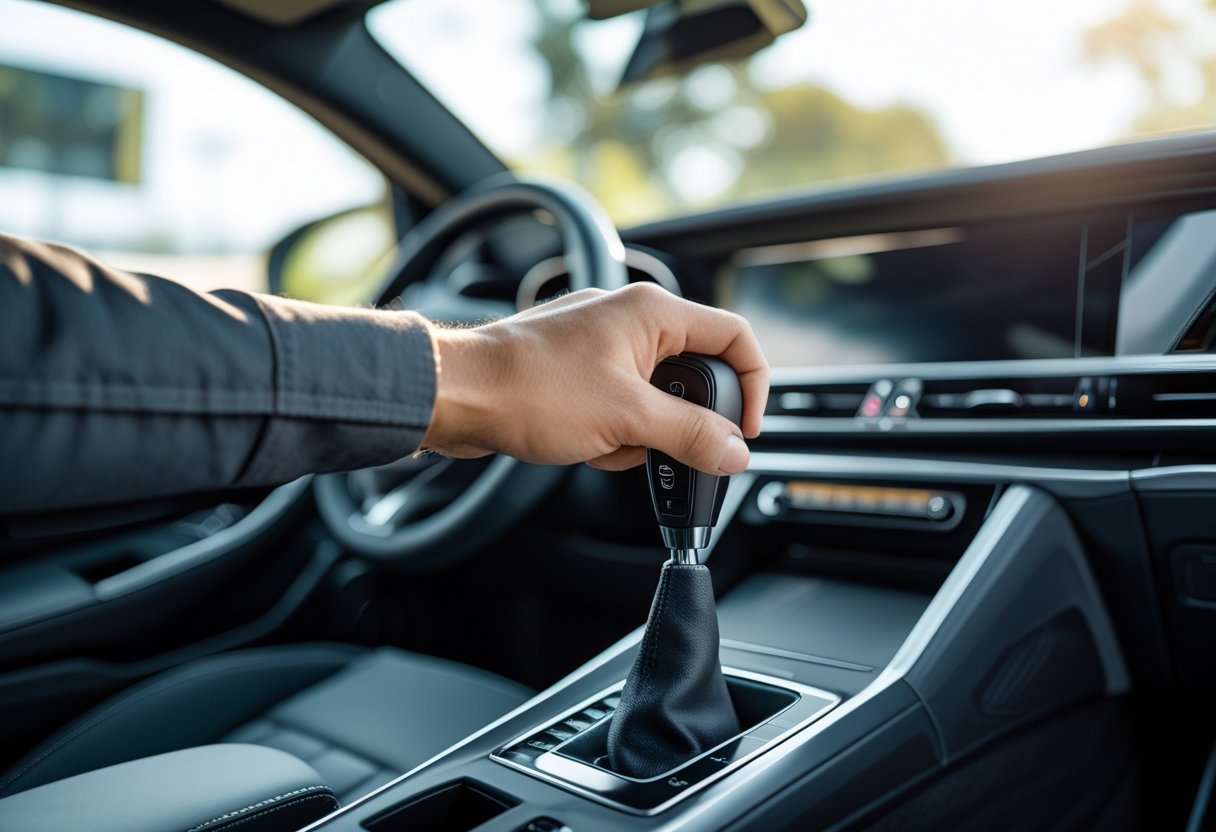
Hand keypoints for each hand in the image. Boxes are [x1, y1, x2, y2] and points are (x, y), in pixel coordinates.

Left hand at [419, 283, 769, 474]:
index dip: (753, 385)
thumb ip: (690, 434)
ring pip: (653, 399)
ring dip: (637, 433)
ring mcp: (601, 344)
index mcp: (652, 312)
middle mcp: (630, 319)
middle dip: (676, 421)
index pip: (733, 337)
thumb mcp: (627, 419)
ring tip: (602, 440)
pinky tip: (581, 441)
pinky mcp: (577, 371)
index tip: (745, 429)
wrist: (458, 396)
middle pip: (691, 376)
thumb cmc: (529, 388)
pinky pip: (619, 406)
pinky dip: (609, 432)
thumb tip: (734, 451)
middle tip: (660, 445)